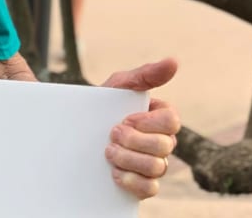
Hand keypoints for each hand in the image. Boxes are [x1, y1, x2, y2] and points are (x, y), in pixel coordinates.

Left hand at [101, 58, 180, 199]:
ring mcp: (154, 165)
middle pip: (164, 146)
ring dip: (128, 158)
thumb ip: (145, 74)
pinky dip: (131, 180)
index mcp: (161, 119)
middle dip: (133, 140)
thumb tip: (174, 61)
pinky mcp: (143, 184)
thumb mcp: (120, 85)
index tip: (124, 118)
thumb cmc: (103, 104)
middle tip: (111, 134)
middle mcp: (163, 143)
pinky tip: (114, 172)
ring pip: (156, 168)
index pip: (172, 121)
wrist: (77, 128)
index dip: (147, 121)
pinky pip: (150, 189)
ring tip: (108, 151)